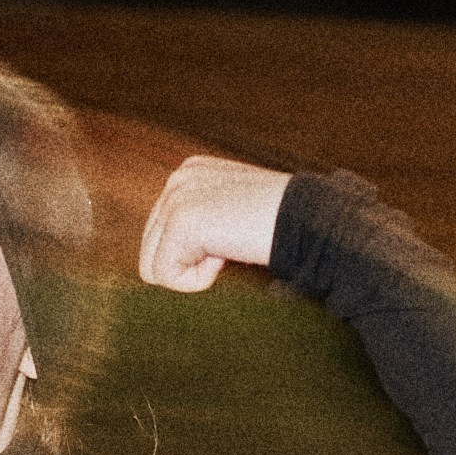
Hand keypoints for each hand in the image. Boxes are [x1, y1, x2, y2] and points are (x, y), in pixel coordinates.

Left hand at [138, 157, 291, 291]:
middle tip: (232, 244)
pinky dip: (198, 280)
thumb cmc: (278, 225)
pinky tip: (226, 254)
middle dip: (191, 263)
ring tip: (229, 248)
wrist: (306, 220)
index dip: (196, 253)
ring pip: (154, 268)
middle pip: (150, 253)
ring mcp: (176, 197)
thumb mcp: (231, 214)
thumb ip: (200, 224)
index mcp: (188, 174)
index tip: (233, 236)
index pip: (158, 236)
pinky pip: (167, 277)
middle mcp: (177, 179)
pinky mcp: (181, 221)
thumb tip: (170, 260)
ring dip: (195, 272)